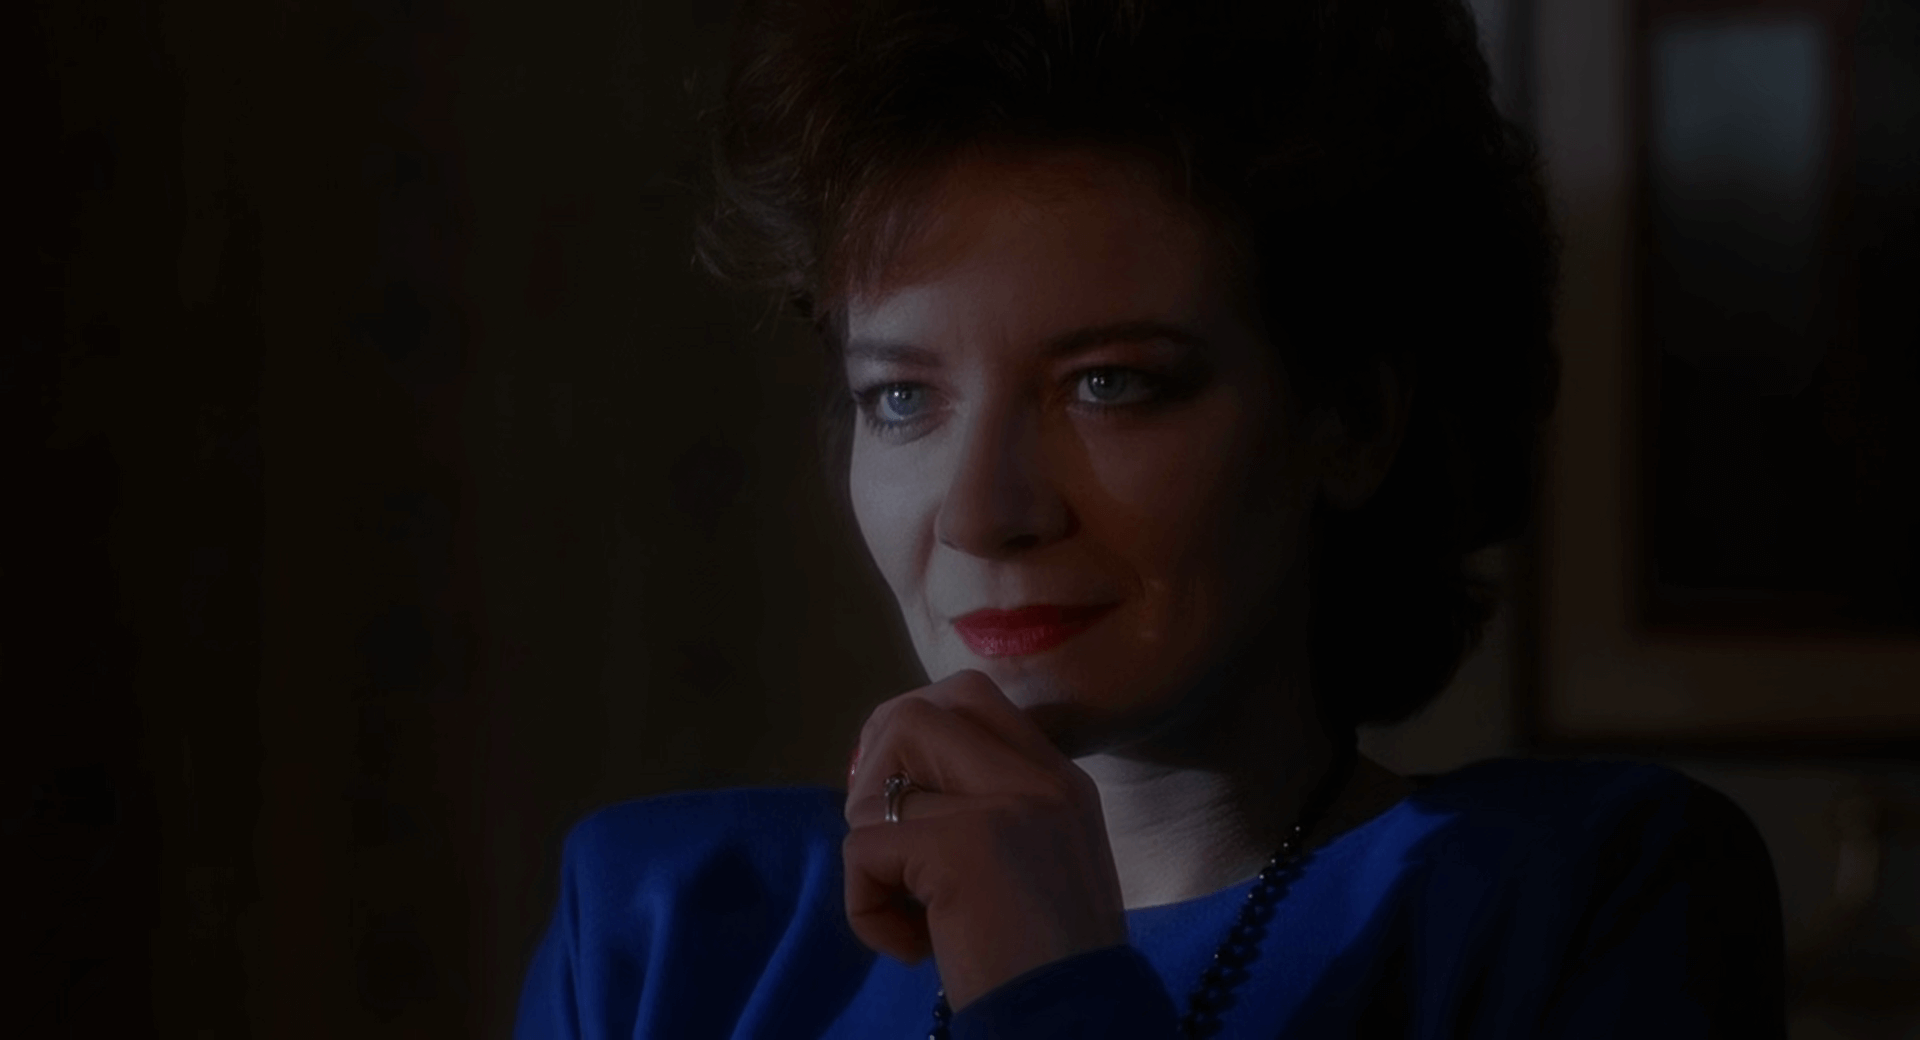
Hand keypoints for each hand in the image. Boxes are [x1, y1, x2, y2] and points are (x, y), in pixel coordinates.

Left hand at [843, 669, 1130, 1010]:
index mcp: (1060, 779)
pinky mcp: (962, 847)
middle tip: (880, 841)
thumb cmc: (1056, 968)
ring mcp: (1003, 806)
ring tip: (909, 909)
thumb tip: (896, 788)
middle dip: (871, 771)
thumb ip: (989, 814)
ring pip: (878, 786)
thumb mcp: (1037, 867)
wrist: (1080, 1024)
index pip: (970, 696)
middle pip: (914, 713)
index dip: (909, 731)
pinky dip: (866, 907)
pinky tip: (911, 950)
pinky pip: (863, 849)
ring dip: (868, 851)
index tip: (895, 792)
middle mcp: (1039, 779)